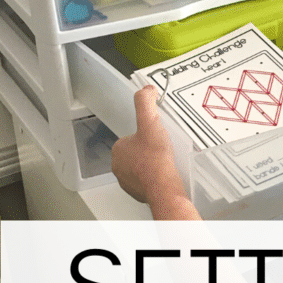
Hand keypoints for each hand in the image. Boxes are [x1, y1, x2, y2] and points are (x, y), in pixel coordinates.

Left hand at [112, 86, 188, 210]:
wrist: (163, 188)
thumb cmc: (155, 159)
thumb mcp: (150, 123)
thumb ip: (145, 103)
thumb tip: (146, 89)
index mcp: (118, 150)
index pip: (131, 138)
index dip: (145, 135)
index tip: (156, 137)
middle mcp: (118, 167)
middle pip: (136, 152)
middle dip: (148, 150)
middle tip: (162, 149)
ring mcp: (127, 182)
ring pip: (140, 167)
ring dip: (151, 164)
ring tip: (165, 161)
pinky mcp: (137, 193)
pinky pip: (145, 181)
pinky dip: (154, 178)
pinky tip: (164, 174)